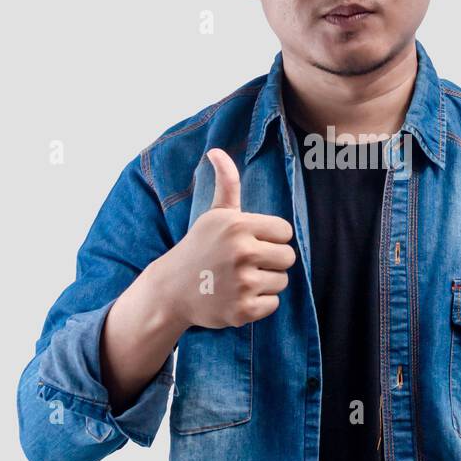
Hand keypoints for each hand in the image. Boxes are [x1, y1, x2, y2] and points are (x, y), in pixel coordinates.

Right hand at [145, 148, 295, 329]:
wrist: (171, 289)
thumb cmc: (199, 247)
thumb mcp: (214, 214)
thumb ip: (226, 183)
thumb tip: (217, 151)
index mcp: (238, 226)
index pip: (285, 232)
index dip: (271, 238)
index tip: (251, 242)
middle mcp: (242, 253)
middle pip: (288, 257)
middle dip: (271, 261)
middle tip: (246, 263)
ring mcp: (242, 283)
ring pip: (282, 281)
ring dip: (265, 283)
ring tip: (239, 280)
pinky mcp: (242, 310)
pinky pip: (273, 304)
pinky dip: (259, 304)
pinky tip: (237, 297)